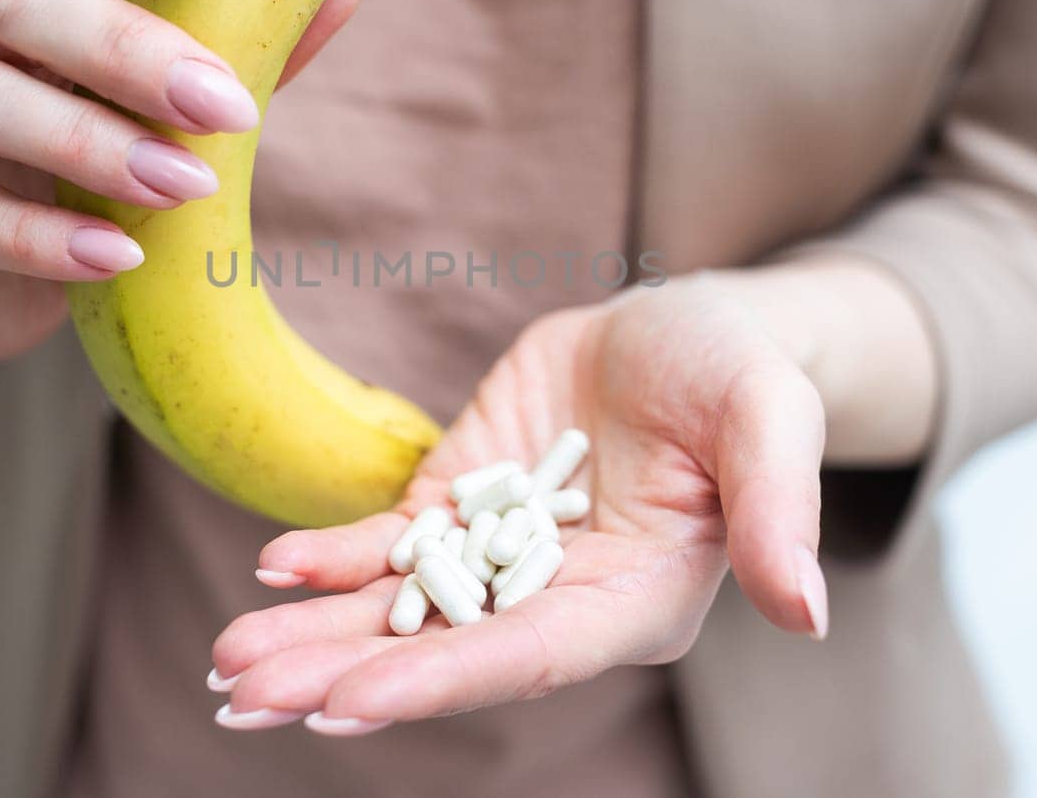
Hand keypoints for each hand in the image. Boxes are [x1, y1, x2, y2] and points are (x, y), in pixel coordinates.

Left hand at [210, 275, 827, 732]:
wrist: (684, 331)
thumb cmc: (739, 370)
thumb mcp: (767, 418)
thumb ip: (777, 509)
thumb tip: (808, 612)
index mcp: (633, 599)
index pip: (528, 653)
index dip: (439, 678)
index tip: (346, 705)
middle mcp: (558, 597)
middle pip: (441, 646)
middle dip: (340, 672)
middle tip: (240, 698)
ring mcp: (502, 556)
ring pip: (397, 606)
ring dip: (312, 633)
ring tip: (227, 660)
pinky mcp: (464, 506)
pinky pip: (391, 544)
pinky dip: (334, 556)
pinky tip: (275, 565)